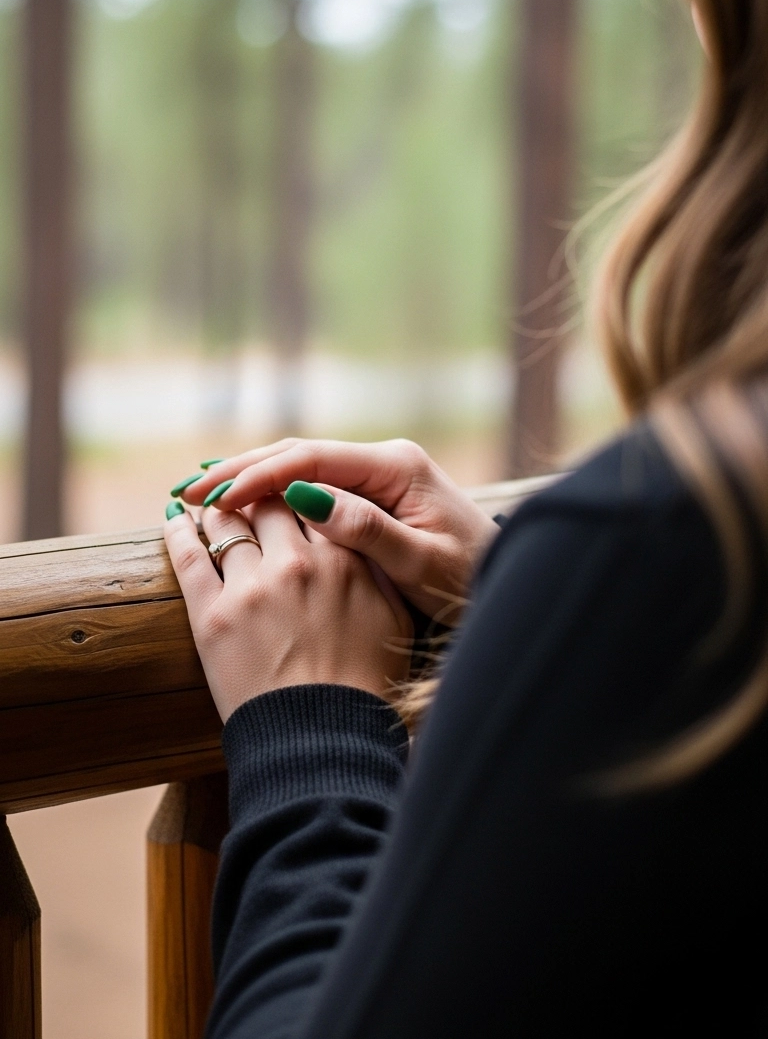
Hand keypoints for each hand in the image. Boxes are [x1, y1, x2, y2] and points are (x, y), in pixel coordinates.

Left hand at [164, 495, 412, 722]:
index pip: (314, 500)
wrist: (322, 745)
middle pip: (269, 502)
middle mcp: (298, 563)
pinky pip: (188, 556)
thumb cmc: (366, 689)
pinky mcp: (211, 616)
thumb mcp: (393, 619)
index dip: (298, 491)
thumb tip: (364, 539)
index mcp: (346, 560)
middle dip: (257, 492)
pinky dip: (177, 531)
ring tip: (207, 500)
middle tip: (244, 488)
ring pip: (226, 522)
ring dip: (217, 506)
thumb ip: (379, 570)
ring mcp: (252, 587)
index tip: (287, 489)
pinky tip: (173, 517)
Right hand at [177, 439, 499, 620]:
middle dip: (240, 471)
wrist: (508, 583)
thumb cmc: (469, 579)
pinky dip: (274, 493)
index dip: (257, 477)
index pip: (310, 460)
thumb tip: (306, 499)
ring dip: (251, 479)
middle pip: (298, 455)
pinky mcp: (374, 496)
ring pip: (301, 469)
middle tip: (186, 490)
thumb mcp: (419, 562)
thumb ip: (366, 530)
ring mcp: (378, 476)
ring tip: (199, 491)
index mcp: (395, 467)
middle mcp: (384, 461)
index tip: (214, 498)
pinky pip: (314, 487)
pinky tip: (242, 503)